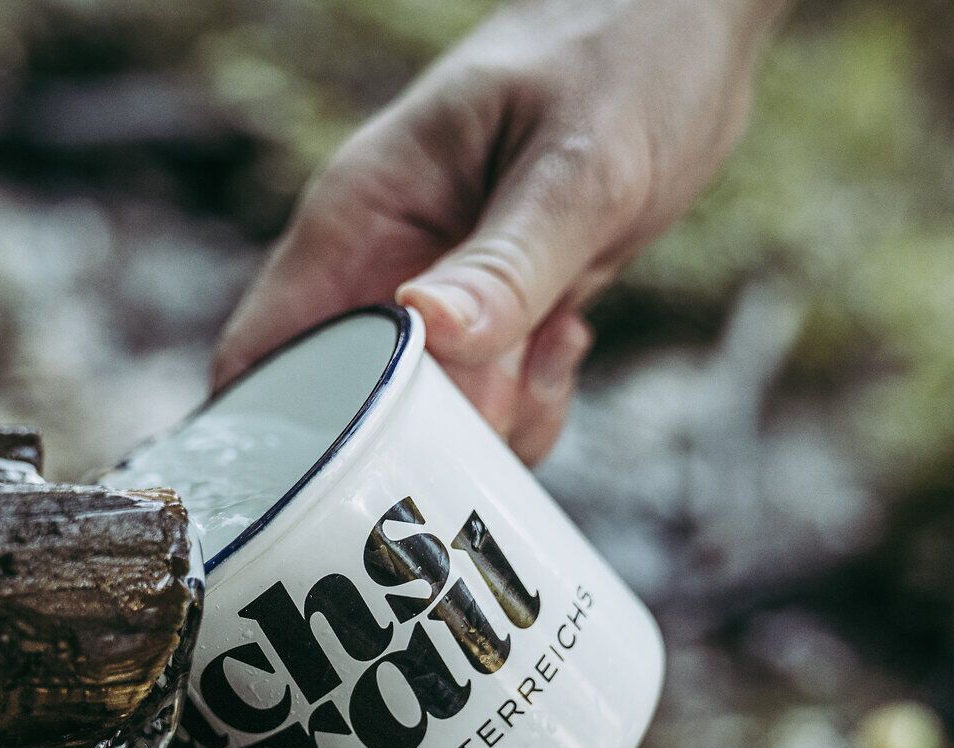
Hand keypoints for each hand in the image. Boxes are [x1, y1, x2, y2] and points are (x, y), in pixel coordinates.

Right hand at [213, 0, 783, 462]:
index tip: (320, 495)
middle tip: (498, 420)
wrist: (692, 27)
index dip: (267, 439)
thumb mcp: (577, 163)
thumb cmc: (623, 51)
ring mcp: (435, 300)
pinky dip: (528, 408)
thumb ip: (508, 261)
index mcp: (360, 219)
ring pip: (425, 422)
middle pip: (347, 414)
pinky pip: (487, 406)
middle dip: (417, 446)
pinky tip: (568, 341)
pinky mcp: (494, 318)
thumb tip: (427, 336)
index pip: (262, 354)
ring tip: (551, 352)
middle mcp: (380, 269)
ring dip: (490, 429)